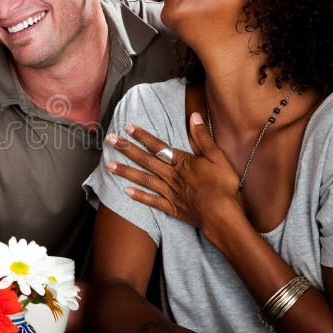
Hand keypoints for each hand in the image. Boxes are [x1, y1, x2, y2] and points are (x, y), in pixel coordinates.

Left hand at [105, 113, 238, 229]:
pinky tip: (126, 191)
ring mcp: (169, 192)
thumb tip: (194, 116)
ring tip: (109, 165)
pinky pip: (151, 201)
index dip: (142, 136)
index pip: (158, 145)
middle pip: (145, 160)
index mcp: (182, 162)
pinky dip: (138, 196)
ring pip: (144, 179)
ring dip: (125, 171)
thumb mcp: (217, 157)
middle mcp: (171, 176)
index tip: (127, 127)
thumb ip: (203, 137)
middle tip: (109, 140)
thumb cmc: (223, 186)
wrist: (222, 215)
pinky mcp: (171, 208)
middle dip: (126, 149)